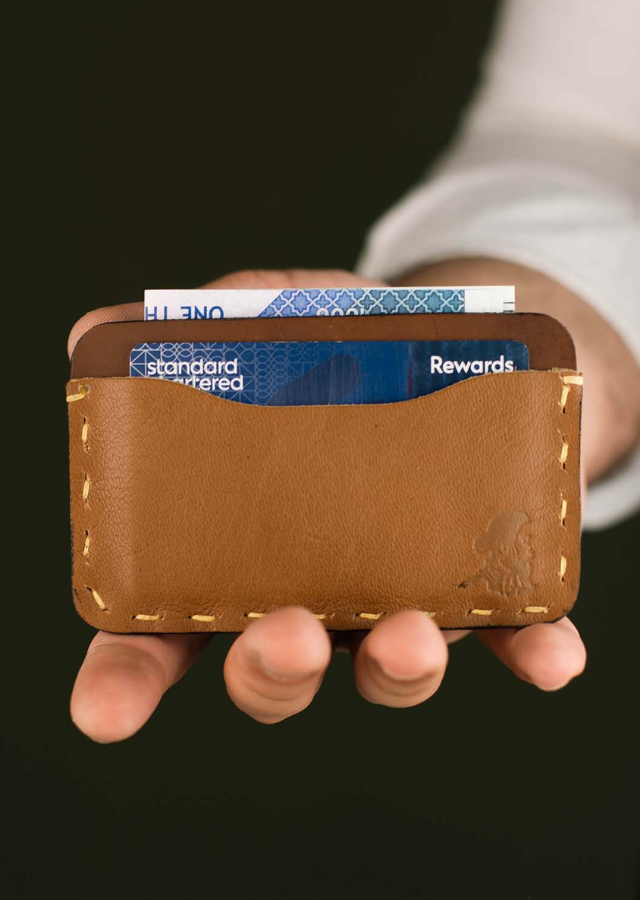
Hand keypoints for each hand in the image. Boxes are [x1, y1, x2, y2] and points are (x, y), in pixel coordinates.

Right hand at [69, 267, 590, 741]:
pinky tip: (554, 656)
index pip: (166, 629)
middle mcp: (311, 590)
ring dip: (398, 668)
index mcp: (238, 548)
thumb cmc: (345, 342)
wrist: (458, 342)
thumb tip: (92, 329)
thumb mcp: (277, 316)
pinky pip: (506, 636)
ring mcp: (395, 597)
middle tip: (289, 638)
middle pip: (273, 667)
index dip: (128, 677)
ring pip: (384, 668)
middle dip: (274, 671)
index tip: (102, 713)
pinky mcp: (483, 588)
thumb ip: (202, 330)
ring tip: (412, 634)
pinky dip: (529, 651)